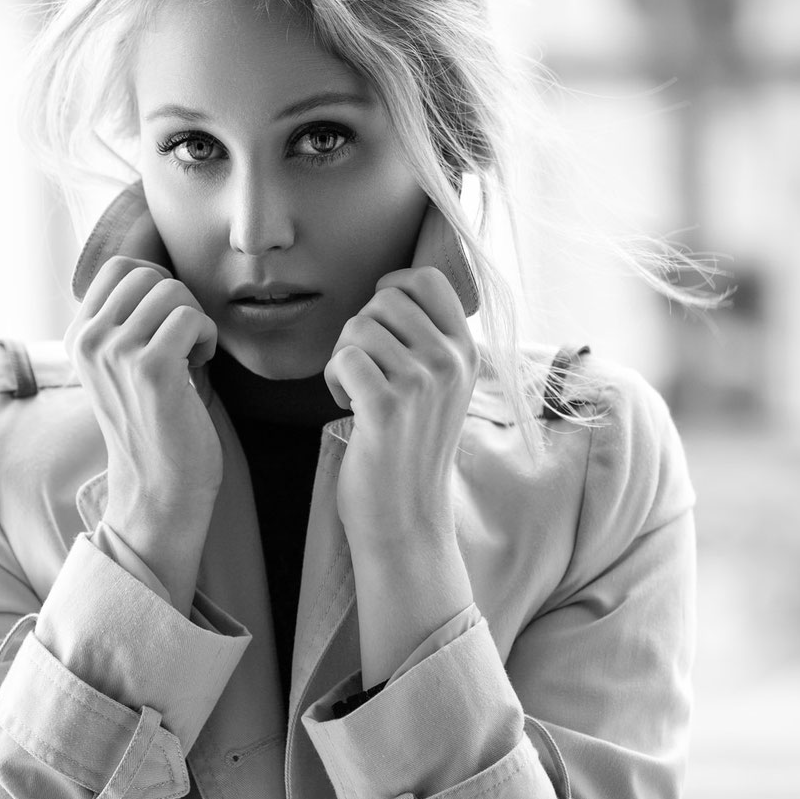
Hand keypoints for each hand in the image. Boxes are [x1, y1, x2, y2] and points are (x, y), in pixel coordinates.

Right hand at [65, 256, 220, 612]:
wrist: (159, 489)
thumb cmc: (155, 424)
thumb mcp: (124, 365)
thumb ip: (128, 320)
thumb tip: (158, 273)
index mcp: (78, 337)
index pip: (120, 268)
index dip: (158, 284)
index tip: (169, 323)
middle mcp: (89, 341)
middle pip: (148, 274)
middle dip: (180, 301)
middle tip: (184, 342)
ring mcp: (116, 353)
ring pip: (172, 291)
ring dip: (195, 320)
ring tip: (191, 356)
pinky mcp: (150, 369)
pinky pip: (192, 318)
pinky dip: (208, 338)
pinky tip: (200, 367)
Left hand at [324, 265, 477, 551]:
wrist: (407, 518)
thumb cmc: (410, 451)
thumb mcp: (440, 389)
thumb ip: (428, 342)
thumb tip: (390, 292)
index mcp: (465, 352)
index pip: (428, 280)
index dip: (392, 287)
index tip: (379, 322)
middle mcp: (450, 362)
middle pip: (385, 299)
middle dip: (360, 329)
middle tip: (364, 370)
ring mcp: (421, 384)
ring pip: (359, 326)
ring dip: (343, 356)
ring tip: (357, 392)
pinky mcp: (387, 408)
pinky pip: (344, 358)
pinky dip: (333, 378)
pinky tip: (346, 404)